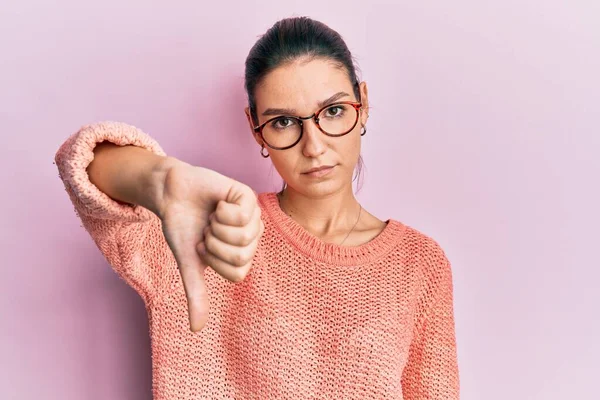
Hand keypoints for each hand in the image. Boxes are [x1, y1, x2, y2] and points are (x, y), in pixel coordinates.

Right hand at [158, 161, 263, 331]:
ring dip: (216, 228)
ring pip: (242, 237)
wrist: (171, 195)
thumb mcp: (189, 264)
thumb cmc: (182, 227)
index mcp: (242, 255)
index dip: (213, 262)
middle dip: (213, 245)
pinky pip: (242, 215)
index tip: (202, 248)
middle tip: (207, 231)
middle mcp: (252, 237)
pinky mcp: (248, 197)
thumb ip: (196, 293)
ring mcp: (253, 216)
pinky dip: (221, 211)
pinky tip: (218, 203)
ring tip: (211, 217)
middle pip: (241, 256)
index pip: (237, 274)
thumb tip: (196, 329)